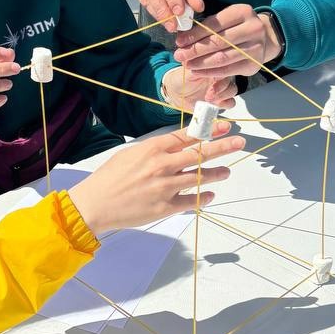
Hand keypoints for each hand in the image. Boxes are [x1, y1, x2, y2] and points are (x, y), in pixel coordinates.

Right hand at [68, 124, 244, 234]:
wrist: (95, 204)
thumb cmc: (109, 177)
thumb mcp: (130, 154)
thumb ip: (154, 149)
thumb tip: (174, 146)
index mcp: (153, 149)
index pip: (187, 136)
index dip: (208, 130)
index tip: (224, 126)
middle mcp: (162, 165)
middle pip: (199, 153)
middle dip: (222, 146)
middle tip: (239, 143)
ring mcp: (165, 186)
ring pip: (199, 177)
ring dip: (216, 174)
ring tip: (227, 172)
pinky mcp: (165, 207)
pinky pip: (191, 201)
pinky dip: (203, 198)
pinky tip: (210, 195)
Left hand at [160, 65, 236, 109]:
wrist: (177, 93)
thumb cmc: (182, 79)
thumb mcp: (186, 69)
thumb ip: (193, 63)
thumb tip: (192, 55)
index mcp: (214, 65)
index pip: (224, 64)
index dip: (219, 70)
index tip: (209, 75)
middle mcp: (220, 76)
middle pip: (230, 78)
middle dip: (221, 86)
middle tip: (209, 93)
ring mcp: (221, 89)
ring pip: (232, 90)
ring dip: (222, 95)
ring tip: (208, 99)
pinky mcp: (221, 101)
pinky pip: (230, 102)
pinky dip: (225, 104)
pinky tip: (215, 104)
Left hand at [174, 5, 282, 77]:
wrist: (266, 37)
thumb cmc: (239, 27)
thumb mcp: (227, 19)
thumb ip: (207, 26)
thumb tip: (183, 38)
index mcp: (243, 12)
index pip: (214, 24)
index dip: (194, 34)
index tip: (179, 41)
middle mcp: (253, 28)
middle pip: (218, 42)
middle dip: (195, 50)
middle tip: (179, 55)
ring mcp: (256, 47)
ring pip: (222, 58)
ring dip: (201, 63)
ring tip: (187, 64)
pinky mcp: (254, 64)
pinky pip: (228, 70)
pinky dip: (211, 72)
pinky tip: (199, 71)